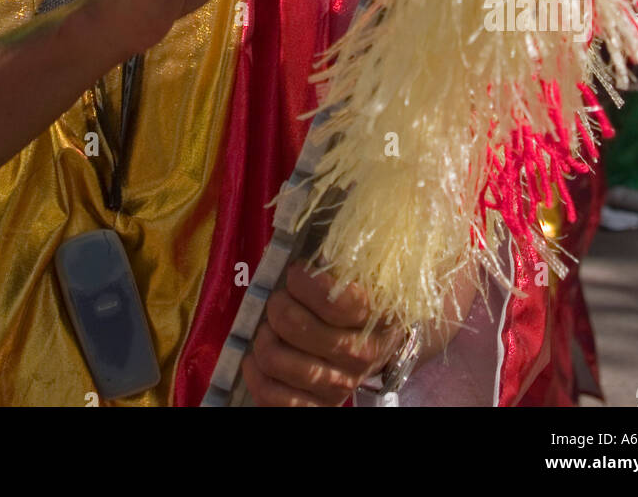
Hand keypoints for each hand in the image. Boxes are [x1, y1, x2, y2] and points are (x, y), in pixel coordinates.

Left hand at [242, 263, 403, 406]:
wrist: (382, 343)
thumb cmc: (360, 297)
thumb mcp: (359, 272)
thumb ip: (334, 254)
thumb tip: (295, 230)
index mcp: (373, 315)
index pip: (332, 299)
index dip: (302, 279)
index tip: (297, 271)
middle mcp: (359, 355)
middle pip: (292, 325)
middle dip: (277, 303)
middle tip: (280, 298)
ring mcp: (338, 386)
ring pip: (275, 359)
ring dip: (262, 336)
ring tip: (269, 327)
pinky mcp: (318, 407)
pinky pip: (271, 398)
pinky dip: (255, 374)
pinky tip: (258, 357)